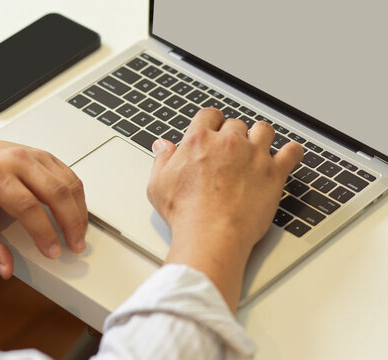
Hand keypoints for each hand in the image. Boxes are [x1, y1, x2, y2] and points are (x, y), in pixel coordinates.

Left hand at [0, 125, 87, 278]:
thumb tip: (6, 267)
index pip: (28, 206)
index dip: (44, 232)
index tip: (52, 250)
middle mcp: (17, 162)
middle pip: (56, 191)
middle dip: (71, 223)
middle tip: (75, 245)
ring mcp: (33, 156)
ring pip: (68, 182)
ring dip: (79, 211)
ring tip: (79, 233)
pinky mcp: (43, 156)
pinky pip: (69, 174)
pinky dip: (77, 196)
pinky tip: (77, 212)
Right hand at [147, 108, 302, 311]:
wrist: (211, 234)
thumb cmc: (185, 213)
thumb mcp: (158, 185)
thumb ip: (162, 160)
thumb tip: (162, 147)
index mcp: (199, 140)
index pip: (209, 115)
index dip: (211, 123)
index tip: (212, 131)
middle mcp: (228, 142)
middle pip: (236, 124)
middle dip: (233, 135)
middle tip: (230, 151)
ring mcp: (254, 155)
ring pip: (263, 130)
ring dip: (260, 137)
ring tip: (257, 149)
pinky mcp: (274, 172)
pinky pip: (292, 152)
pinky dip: (291, 152)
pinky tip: (287, 156)